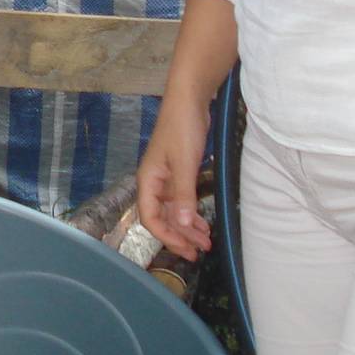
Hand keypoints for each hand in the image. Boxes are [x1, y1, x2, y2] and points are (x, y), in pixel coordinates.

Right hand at [136, 98, 211, 261]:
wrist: (189, 100)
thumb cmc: (182, 129)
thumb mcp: (185, 164)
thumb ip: (184, 195)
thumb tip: (183, 224)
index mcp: (148, 181)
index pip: (151, 218)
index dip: (167, 236)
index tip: (186, 249)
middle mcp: (154, 183)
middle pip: (163, 218)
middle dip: (180, 236)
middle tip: (198, 253)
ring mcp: (166, 178)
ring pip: (174, 211)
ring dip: (187, 227)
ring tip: (205, 242)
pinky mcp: (179, 172)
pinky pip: (182, 200)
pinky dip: (191, 213)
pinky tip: (202, 223)